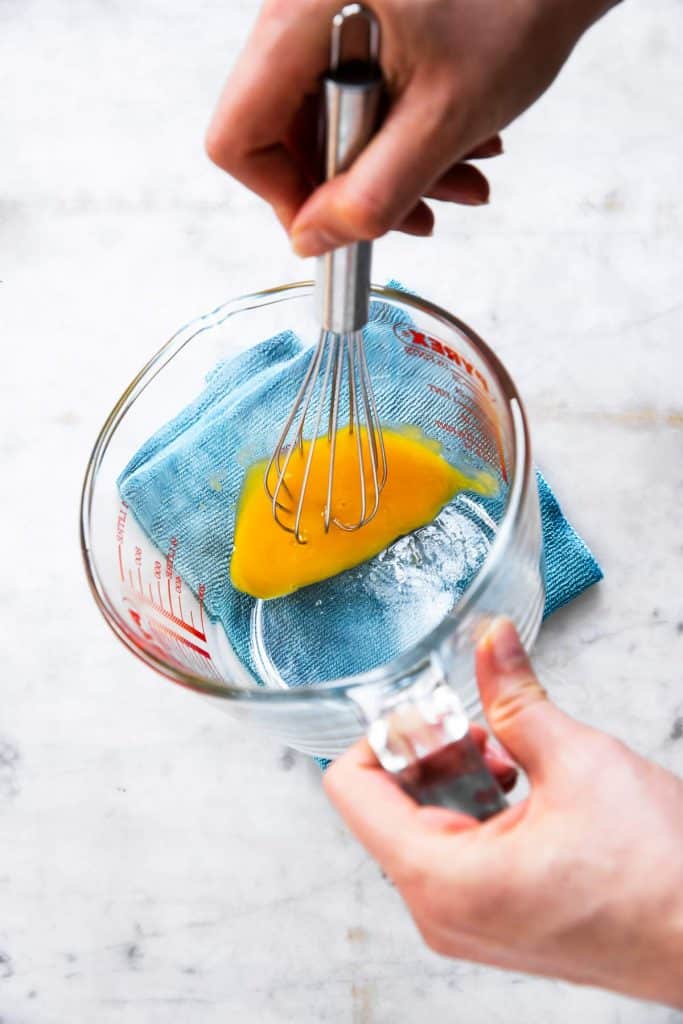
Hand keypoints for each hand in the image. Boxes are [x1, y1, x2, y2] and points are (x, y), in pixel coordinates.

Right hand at [206, 0, 616, 254]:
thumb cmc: (518, 5)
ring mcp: (329, 15)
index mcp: (301, 17)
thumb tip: (313, 239)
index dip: (282, 196)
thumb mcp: (444, 120)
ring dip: (395, 170)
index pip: (239, 135)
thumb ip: (372, 194)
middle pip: (287, 135)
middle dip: (360, 188)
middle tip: (425, 213)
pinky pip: (360, 99)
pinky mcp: (360, 21)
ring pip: (331, 124)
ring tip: (462, 181)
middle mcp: (300, 11)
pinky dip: (407, 135)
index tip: (337, 226)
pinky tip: (460, 145)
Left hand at [324, 618, 682, 1007]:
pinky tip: (520, 781)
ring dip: (456, 775)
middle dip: (428, 750)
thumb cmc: (656, 877)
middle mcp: (441, 912)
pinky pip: (455, 851)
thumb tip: (491, 640)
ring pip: (422, 825)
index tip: (429, 707)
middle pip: (385, 805)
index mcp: (441, 879)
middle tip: (477, 722)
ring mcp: (466, 921)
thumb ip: (516, 696)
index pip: (352, 789)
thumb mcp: (577, 762)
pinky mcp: (495, 918)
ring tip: (509, 752)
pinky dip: (475, 806)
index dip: (383, 733)